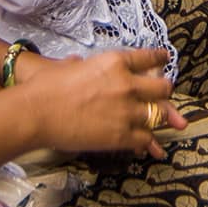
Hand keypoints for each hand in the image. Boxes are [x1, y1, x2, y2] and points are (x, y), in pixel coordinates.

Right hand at [13, 48, 185, 158]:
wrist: (36, 113)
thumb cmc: (46, 87)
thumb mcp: (68, 66)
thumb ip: (81, 65)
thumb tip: (76, 62)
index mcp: (115, 62)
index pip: (149, 58)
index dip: (160, 59)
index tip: (165, 59)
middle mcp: (127, 84)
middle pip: (163, 87)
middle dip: (165, 92)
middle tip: (165, 96)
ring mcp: (127, 111)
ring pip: (159, 115)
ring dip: (163, 119)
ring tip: (170, 123)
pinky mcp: (121, 136)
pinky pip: (146, 140)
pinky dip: (150, 145)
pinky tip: (153, 148)